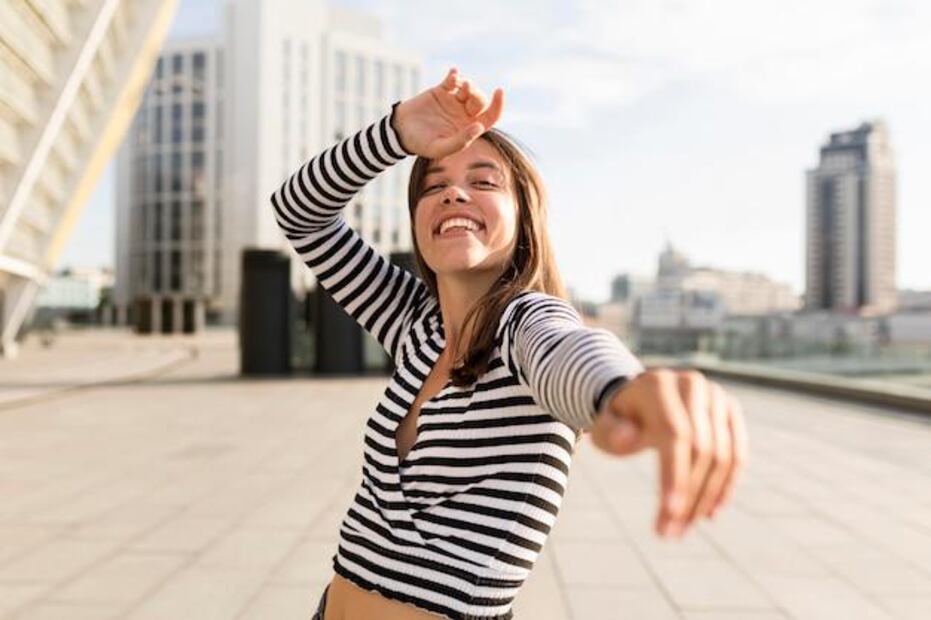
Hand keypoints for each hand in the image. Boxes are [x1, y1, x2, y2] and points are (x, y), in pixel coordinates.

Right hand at [392, 67, 504, 159]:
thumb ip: (460, 141)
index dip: (498, 105)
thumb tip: (479, 127)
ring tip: (458, 84)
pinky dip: (455, 76)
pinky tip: (453, 75)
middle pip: (480, 100)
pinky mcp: (441, 90)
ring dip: (467, 84)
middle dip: (476, 94)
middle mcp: (463, 114)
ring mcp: (453, 101)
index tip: (499, 92)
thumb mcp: (440, 147)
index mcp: (468, 128)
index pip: (490, 116)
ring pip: (468, 88)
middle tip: (466, 91)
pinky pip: (452, 80)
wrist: (399, 131)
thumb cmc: (421, 143)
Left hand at [589, 369, 748, 538]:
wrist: (641, 399)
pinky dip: (726, 487)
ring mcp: (716, 396)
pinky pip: (737, 454)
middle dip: (688, 496)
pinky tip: (709, 513)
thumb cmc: (619, 420)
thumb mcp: (605, 427)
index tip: (668, 514)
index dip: (674, 475)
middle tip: (670, 532)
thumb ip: (610, 432)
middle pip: (701, 449)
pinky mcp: (731, 410)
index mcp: (658, 385)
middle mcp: (692, 384)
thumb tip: (626, 438)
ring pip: (722, 456)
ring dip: (706, 499)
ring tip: (684, 528)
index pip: (674, 434)